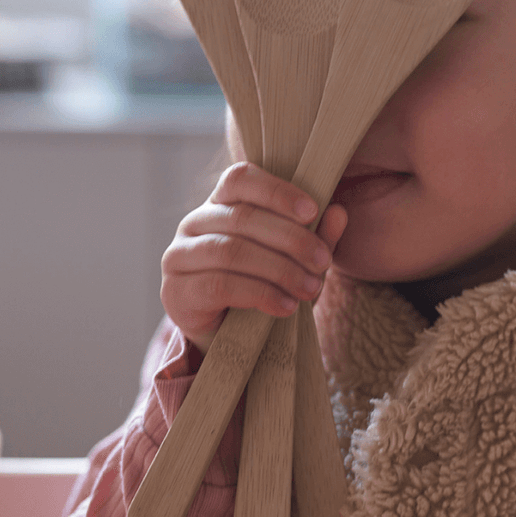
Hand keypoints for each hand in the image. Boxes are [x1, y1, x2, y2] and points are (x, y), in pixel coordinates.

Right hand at [160, 162, 347, 355]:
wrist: (227, 338)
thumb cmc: (262, 287)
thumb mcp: (295, 261)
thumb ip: (316, 236)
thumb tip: (339, 212)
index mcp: (221, 202)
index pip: (241, 178)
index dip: (277, 191)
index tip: (313, 211)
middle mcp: (194, 222)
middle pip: (243, 218)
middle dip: (291, 239)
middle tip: (323, 261)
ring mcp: (179, 255)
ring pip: (232, 251)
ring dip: (279, 270)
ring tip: (310, 288)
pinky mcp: (176, 291)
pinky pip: (220, 285)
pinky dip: (260, 294)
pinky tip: (286, 306)